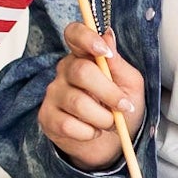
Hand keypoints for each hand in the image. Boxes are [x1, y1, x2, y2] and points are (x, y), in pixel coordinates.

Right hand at [38, 22, 144, 170]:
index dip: (87, 38)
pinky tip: (93, 132)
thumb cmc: (120, 109)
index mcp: (85, 56)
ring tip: (110, 123)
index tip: (105, 53)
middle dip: (109, 93)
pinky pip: (68, 124)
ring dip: (102, 118)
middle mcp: (65, 70)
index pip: (74, 34)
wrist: (111, 143)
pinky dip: (88, 132)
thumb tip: (108, 36)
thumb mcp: (130, 85)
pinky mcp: (47, 117)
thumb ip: (118, 63)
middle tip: (123, 107)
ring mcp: (53, 93)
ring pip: (77, 102)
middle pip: (81, 71)